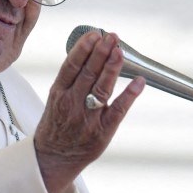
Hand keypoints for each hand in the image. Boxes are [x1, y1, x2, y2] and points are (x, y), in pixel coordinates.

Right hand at [34, 30, 144, 192]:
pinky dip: (130, 95)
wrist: (53, 158)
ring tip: (120, 50)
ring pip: (102, 88)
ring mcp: (88, 118)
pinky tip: (139, 82)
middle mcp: (72, 104)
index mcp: (58, 93)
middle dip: (101, 52)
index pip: (71, 66)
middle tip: (112, 37)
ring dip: (113, 67)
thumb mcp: (56, 99)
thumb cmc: (57, 124)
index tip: (94, 35)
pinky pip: (118, 110)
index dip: (83, 48)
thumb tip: (90, 52)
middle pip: (88, 73)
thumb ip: (71, 79)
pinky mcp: (102, 131)